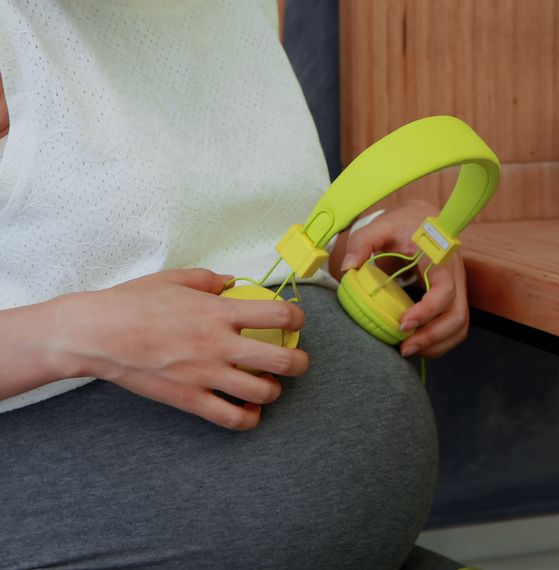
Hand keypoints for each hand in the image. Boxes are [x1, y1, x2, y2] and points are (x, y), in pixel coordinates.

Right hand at [56, 269, 307, 429]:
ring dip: (275, 390)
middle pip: (283, 361)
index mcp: (219, 312)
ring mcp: (206, 375)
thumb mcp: (174, 279)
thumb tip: (231, 281)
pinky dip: (249, 418)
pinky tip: (249, 409)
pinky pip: (231, 418)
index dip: (297, 319)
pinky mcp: (189, 399)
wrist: (95, 334)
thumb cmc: (131, 303)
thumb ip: (208, 280)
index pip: (279, 316)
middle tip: (297, 361)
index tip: (296, 322)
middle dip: (300, 363)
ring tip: (269, 385)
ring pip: (263, 393)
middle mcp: (219, 345)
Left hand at [335, 200, 468, 357]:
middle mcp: (456, 277)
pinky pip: (455, 326)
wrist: (425, 218)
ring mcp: (458, 289)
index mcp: (442, 259)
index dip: (427, 312)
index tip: (402, 324)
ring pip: (460, 325)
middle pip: (458, 316)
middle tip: (404, 348)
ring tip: (409, 350)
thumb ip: (363, 242)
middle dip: (433, 337)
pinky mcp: (453, 298)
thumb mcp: (382, 225)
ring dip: (437, 343)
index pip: (444, 292)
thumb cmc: (405, 222)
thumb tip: (348, 268)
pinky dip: (440, 341)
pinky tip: (418, 344)